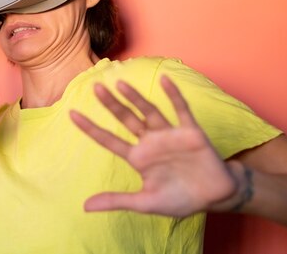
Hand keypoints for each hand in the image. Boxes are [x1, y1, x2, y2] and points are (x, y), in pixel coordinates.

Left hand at [70, 76, 238, 216]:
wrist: (215, 197)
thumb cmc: (179, 199)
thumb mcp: (146, 203)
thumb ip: (117, 201)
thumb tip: (85, 206)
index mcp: (138, 158)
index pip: (109, 140)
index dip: (91, 128)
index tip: (72, 114)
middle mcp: (150, 141)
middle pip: (126, 119)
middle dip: (111, 104)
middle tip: (95, 87)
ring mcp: (170, 135)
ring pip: (149, 112)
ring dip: (136, 98)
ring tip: (120, 83)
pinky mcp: (191, 132)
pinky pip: (181, 110)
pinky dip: (174, 96)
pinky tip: (166, 80)